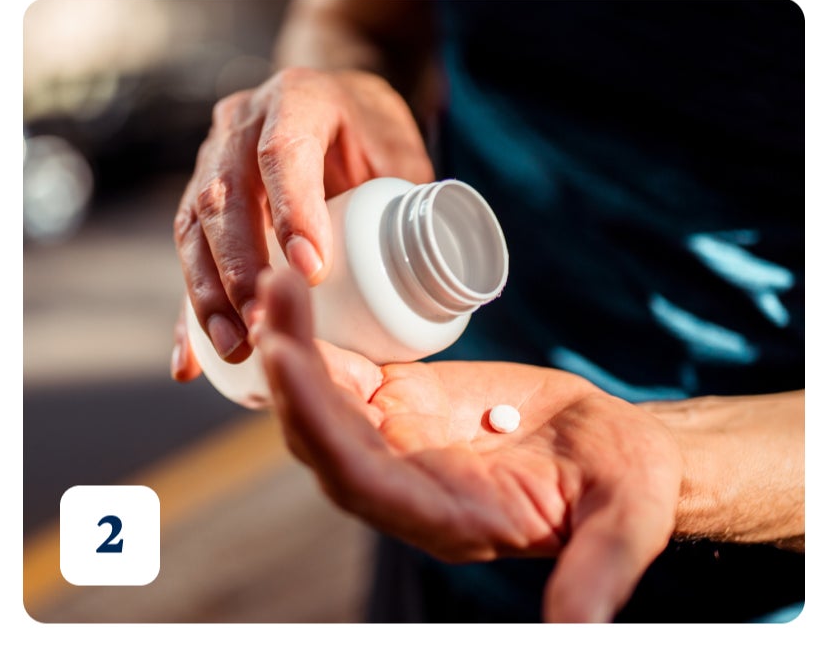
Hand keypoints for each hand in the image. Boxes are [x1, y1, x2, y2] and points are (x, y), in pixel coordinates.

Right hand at [171, 67, 433, 375]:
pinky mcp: (200, 201)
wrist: (335, 106)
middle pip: (224, 196)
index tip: (312, 272)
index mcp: (297, 100)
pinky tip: (191, 360)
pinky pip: (188, 256)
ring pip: (193, 228)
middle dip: (239, 267)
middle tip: (265, 322)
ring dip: (209, 294)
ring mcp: (211, 160)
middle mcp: (241, 125)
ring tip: (236, 347)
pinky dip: (189, 310)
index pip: (283, 152)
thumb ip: (411, 200)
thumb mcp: (400, 150)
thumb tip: (432, 274)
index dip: (292, 211)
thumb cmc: (372, 134)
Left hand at [254, 268, 683, 622]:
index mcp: (447, 520)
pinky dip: (318, 340)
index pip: (364, 482)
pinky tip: (297, 295)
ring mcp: (397, 444)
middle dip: (292, 376)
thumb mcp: (625, 519)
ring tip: (276, 282)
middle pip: (323, 440)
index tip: (291, 362)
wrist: (608, 448)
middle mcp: (405, 487)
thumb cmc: (623, 485)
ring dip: (293, 349)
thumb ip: (599, 568)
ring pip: (323, 404)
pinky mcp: (401, 405)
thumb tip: (577, 630)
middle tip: (272, 298)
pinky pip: (345, 376)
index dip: (322, 427)